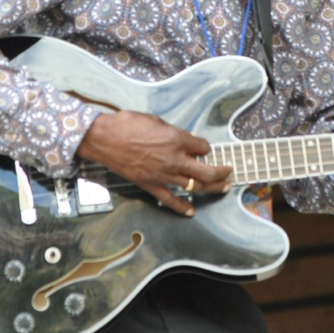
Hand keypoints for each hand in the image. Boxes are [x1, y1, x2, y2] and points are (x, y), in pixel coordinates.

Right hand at [77, 110, 232, 215]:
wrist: (105, 139)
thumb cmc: (128, 124)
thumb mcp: (156, 120)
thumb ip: (174, 131)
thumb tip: (184, 138)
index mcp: (177, 140)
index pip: (203, 147)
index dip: (205, 147)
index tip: (203, 148)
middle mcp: (175, 160)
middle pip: (207, 172)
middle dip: (222, 172)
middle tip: (229, 171)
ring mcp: (164, 176)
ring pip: (195, 187)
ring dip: (212, 188)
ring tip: (223, 188)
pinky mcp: (151, 186)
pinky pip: (171, 201)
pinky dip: (182, 208)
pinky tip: (191, 211)